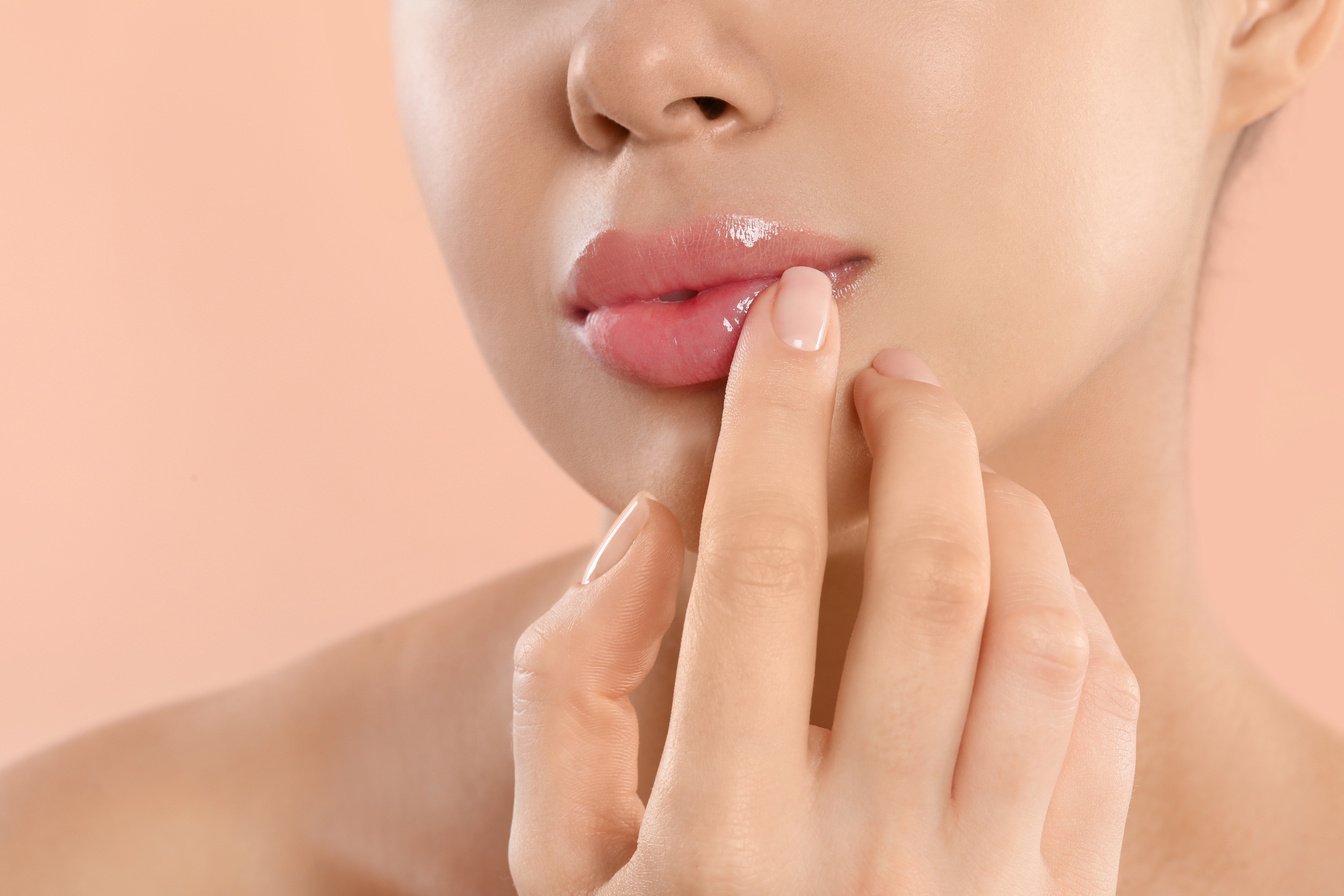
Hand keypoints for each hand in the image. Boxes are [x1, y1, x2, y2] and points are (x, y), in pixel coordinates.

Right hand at [508, 266, 1139, 893]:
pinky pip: (1102, 727)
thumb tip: (651, 530)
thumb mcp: (552, 870)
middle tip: (889, 371)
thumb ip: (565, 689)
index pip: (760, 557)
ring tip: (961, 468)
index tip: (794, 314)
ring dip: (1011, 516)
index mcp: (718, 838)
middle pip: (933, 575)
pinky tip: (1021, 586)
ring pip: (1045, 640)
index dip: (776, 411)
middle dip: (916, 432)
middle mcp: (865, 857)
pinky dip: (1074, 620)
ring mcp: (984, 894)